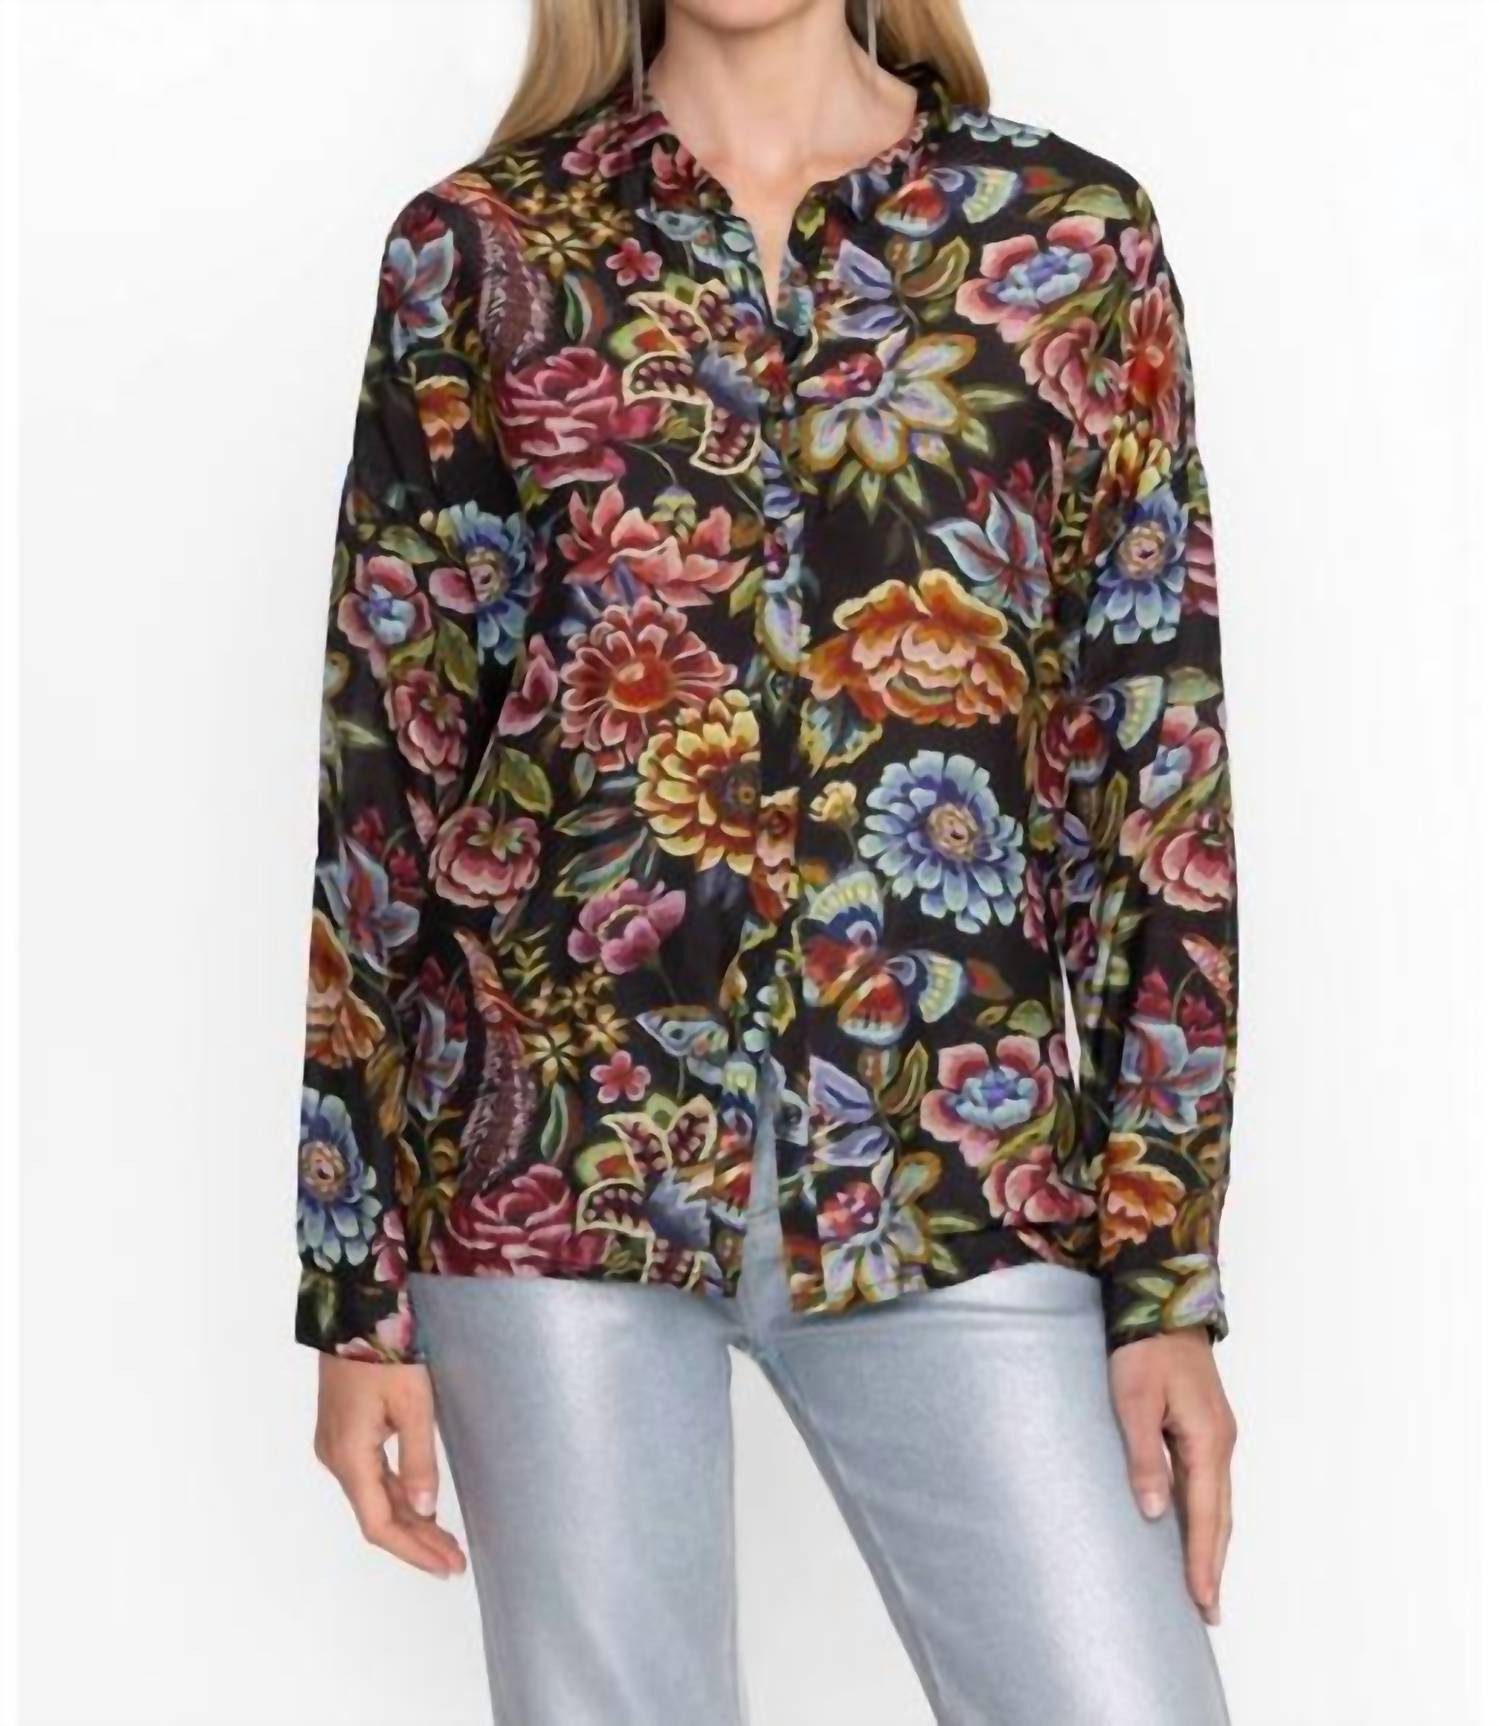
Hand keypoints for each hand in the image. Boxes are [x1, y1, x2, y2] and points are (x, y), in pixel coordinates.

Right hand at [314, 1355, 466, 1577]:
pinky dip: (396, 1494)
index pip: (380, 1525)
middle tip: (454, 1560)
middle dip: (417, 1540)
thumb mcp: (413, 1404)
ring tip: (444, 1541)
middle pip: (376, 1515)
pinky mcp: (342, 1430)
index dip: (414, 1550)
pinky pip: (370, 1476)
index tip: (447, 1565)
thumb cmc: (385, 1350)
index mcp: (350, 1456)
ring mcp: (335, 1444)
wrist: (354, 1309)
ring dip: (408, 1520)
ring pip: (373, 1496)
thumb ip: (419, 1461)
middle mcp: (336, 1457)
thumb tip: (426, 1511)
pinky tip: (420, 1504)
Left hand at [1109, 1327, 1235, 1624]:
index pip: (1205, 1515)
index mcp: (1207, 1440)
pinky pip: (1207, 1482)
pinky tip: (1193, 1528)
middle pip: (1220, 1516)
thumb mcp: (1133, 1399)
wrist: (1161, 1300)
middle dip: (1213, 1564)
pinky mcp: (1204, 1425)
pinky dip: (1204, 1514)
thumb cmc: (1143, 1347)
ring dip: (1211, 1542)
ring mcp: (1216, 1434)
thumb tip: (1153, 1513)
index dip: (1202, 1561)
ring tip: (1202, 1584)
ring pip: (1216, 1501)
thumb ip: (1142, 1456)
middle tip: (1208, 1612)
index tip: (1202, 1603)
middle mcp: (1219, 1442)